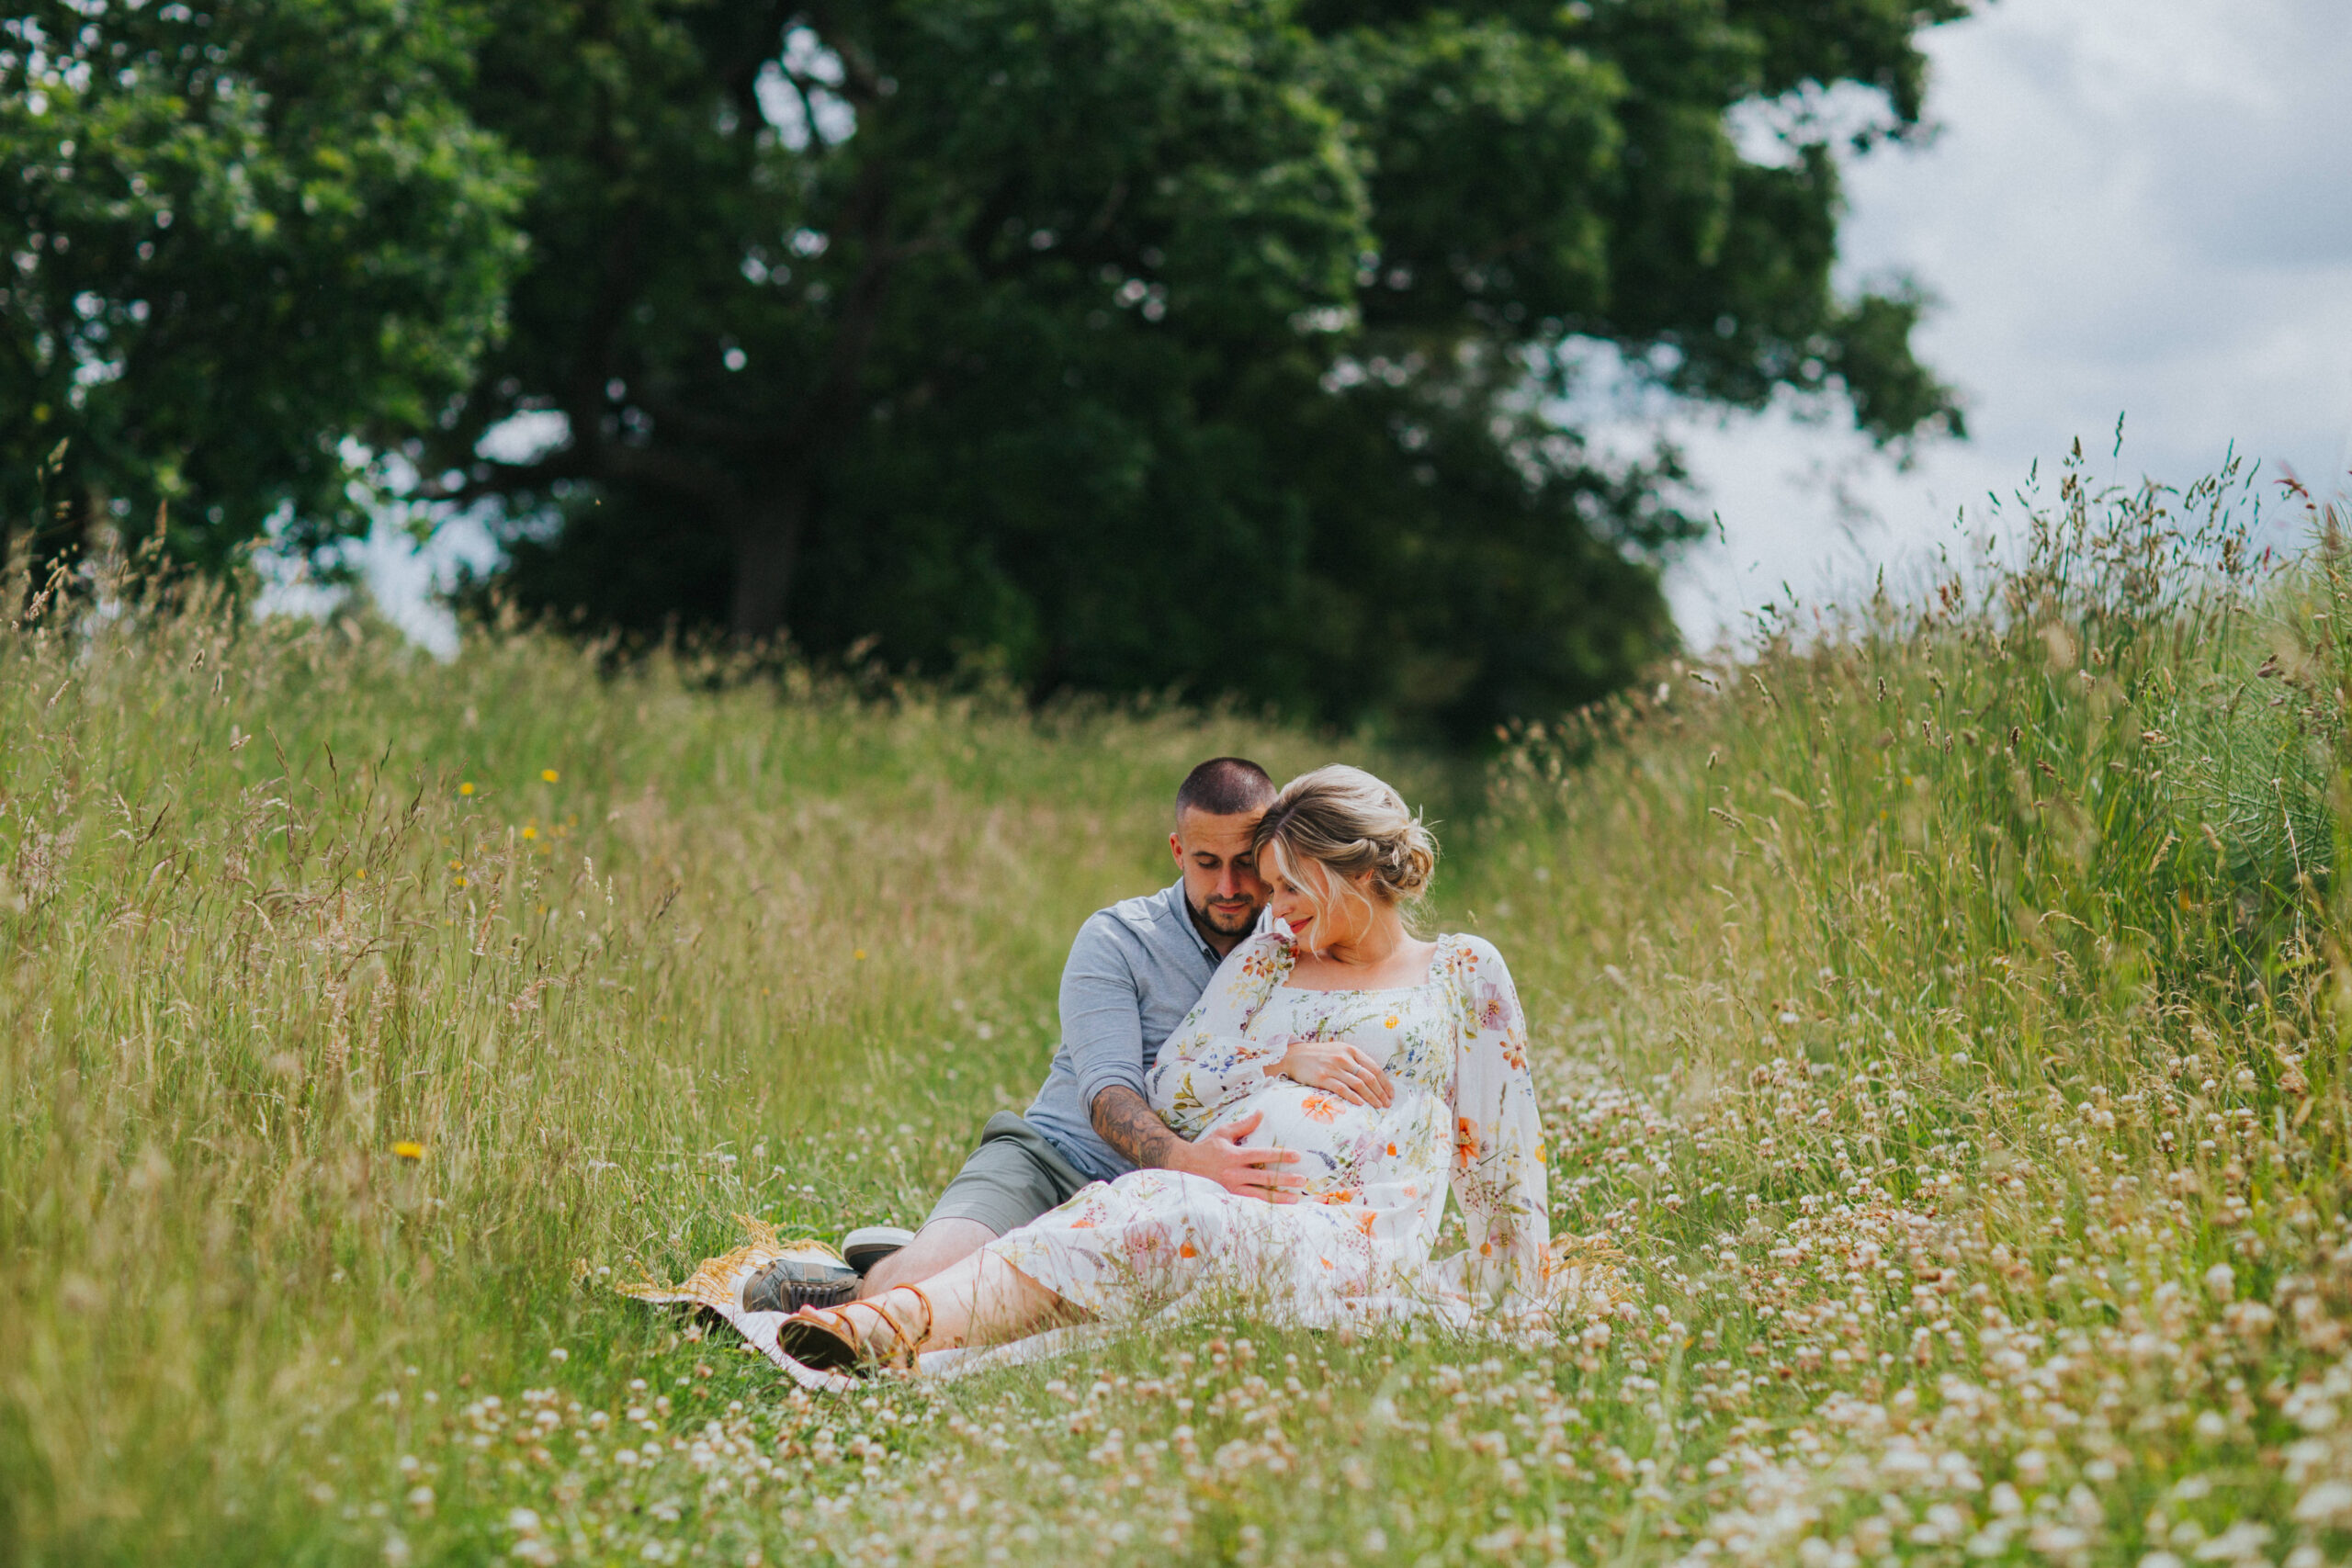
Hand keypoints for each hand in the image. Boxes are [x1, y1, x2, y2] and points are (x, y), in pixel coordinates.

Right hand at [1177, 1112, 1305, 1203]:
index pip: (1261, 1155)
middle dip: (1285, 1179)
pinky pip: (1252, 1202)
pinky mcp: (1231, 1197)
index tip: (1297, 1156)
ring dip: (1280, 1196)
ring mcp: (1232, 1188)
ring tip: (1296, 1198)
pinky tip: (1280, 1206)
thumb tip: (1262, 1113)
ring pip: (1260, 1195)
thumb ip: (1244, 1125)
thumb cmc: (1207, 1147)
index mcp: (1233, 1156)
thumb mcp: (1224, 1132)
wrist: (1187, 1165)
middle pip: (1264, 1178)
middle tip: (1302, 1179)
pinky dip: (1267, 1204)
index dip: (1280, 1155)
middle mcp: (1234, 1174)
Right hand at [1273, 1037, 1393, 1107]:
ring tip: (1378, 1106)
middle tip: (1387, 1103)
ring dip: (1371, 1097)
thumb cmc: (1317, 1055)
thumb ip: (1353, 1060)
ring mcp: (1333, 1068)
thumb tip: (1372, 1076)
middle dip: (1381, 1092)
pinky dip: (1354, 1097)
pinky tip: (1361, 1104)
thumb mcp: (1338, 1051)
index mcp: (1350, 1050)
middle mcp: (1343, 1058)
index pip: (1374, 1067)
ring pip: (1359, 1085)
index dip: (1385, 1082)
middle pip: (1369, 1077)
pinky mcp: (1323, 1078)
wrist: (1293, 1056)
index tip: (1391, 1093)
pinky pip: (1343, 1089)